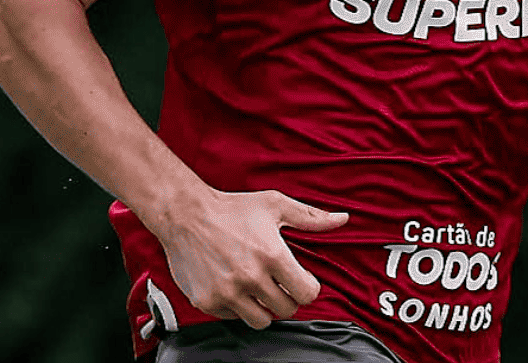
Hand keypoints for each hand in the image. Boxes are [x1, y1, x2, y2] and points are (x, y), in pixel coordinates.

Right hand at [154, 188, 347, 328]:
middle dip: (287, 296)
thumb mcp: (275, 205)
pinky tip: (234, 286)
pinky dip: (238, 307)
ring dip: (264, 307)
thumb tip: (342, 219)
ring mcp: (228, 292)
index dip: (307, 287)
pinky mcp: (208, 301)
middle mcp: (251, 277)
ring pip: (262, 321)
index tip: (300, 280)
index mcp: (272, 255)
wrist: (185, 214)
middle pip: (286, 309)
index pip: (307, 294)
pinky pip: (234, 317)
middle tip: (277, 281)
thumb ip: (311, 217)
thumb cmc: (231, 208)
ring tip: (257, 287)